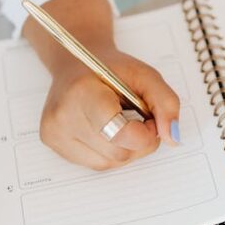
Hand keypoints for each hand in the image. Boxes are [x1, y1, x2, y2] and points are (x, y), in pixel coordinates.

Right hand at [40, 48, 180, 170]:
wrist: (76, 61)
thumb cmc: (110, 68)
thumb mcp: (145, 75)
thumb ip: (165, 103)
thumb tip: (172, 137)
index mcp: (82, 92)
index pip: (118, 133)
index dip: (144, 133)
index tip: (149, 119)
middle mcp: (62, 116)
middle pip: (117, 153)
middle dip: (138, 141)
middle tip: (138, 118)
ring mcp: (54, 133)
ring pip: (108, 163)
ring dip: (125, 147)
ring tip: (120, 121)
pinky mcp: (52, 144)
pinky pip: (95, 163)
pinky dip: (109, 150)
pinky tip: (105, 129)